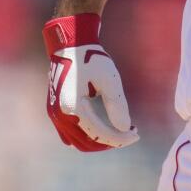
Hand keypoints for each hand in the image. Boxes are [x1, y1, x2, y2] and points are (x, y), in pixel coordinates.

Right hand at [43, 14, 138, 151]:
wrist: (70, 47)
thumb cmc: (92, 59)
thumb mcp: (110, 79)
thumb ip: (117, 105)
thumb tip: (125, 128)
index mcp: (72, 108)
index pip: (99, 134)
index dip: (120, 139)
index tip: (136, 135)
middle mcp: (59, 116)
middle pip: (87, 143)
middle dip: (110, 142)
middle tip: (130, 133)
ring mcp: (54, 115)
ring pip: (78, 142)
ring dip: (99, 141)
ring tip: (120, 131)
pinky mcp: (54, 112)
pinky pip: (70, 135)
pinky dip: (87, 136)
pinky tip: (104, 128)